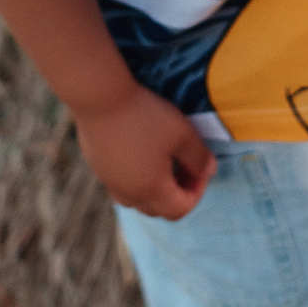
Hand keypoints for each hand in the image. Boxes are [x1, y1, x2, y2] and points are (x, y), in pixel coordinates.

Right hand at [73, 84, 215, 219]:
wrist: (99, 96)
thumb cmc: (145, 116)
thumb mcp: (182, 133)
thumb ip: (199, 157)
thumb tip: (210, 171)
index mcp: (151, 190)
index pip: (180, 209)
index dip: (197, 192)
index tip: (201, 167)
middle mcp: (128, 193)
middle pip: (158, 210)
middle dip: (177, 193)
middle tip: (185, 166)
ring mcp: (109, 181)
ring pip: (136, 200)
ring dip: (155, 189)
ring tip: (163, 162)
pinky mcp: (97, 167)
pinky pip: (121, 185)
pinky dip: (136, 179)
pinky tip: (140, 152)